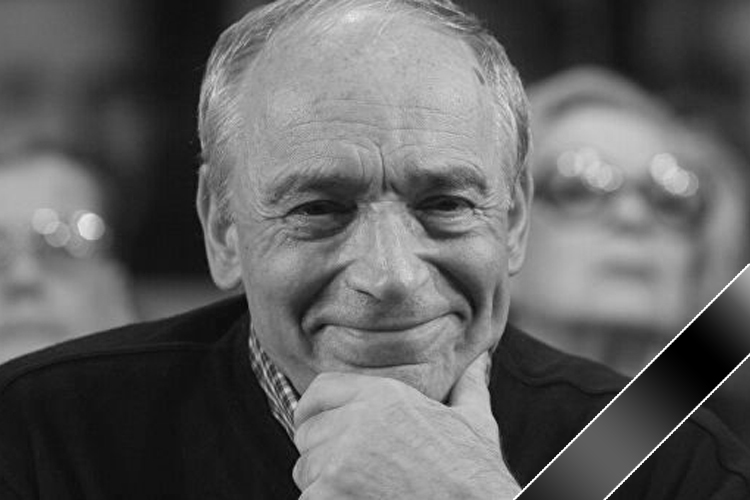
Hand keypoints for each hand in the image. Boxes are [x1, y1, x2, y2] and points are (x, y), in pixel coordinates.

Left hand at [293, 353, 519, 498]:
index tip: (316, 424)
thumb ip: (467, 388)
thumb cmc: (473, 474)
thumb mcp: (474, 422)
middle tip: (349, 468)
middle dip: (321, 452)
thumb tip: (478, 362)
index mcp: (384, 396)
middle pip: (307, 433)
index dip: (313, 409)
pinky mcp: (331, 494)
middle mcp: (356, 421)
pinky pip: (308, 498)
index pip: (319, 391)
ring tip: (360, 489)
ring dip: (323, 483)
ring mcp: (340, 461)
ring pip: (305, 470)